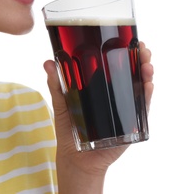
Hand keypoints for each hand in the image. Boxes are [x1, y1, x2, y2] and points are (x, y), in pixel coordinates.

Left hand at [43, 41, 153, 192]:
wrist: (76, 156)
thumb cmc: (69, 129)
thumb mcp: (61, 103)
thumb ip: (56, 84)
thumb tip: (48, 63)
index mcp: (101, 87)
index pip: (116, 65)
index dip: (125, 51)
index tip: (129, 39)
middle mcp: (116, 94)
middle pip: (132, 72)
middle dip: (141, 58)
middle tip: (143, 49)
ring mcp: (124, 108)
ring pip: (140, 87)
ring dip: (147, 73)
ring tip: (146, 65)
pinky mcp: (130, 124)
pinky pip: (142, 108)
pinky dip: (146, 96)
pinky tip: (147, 85)